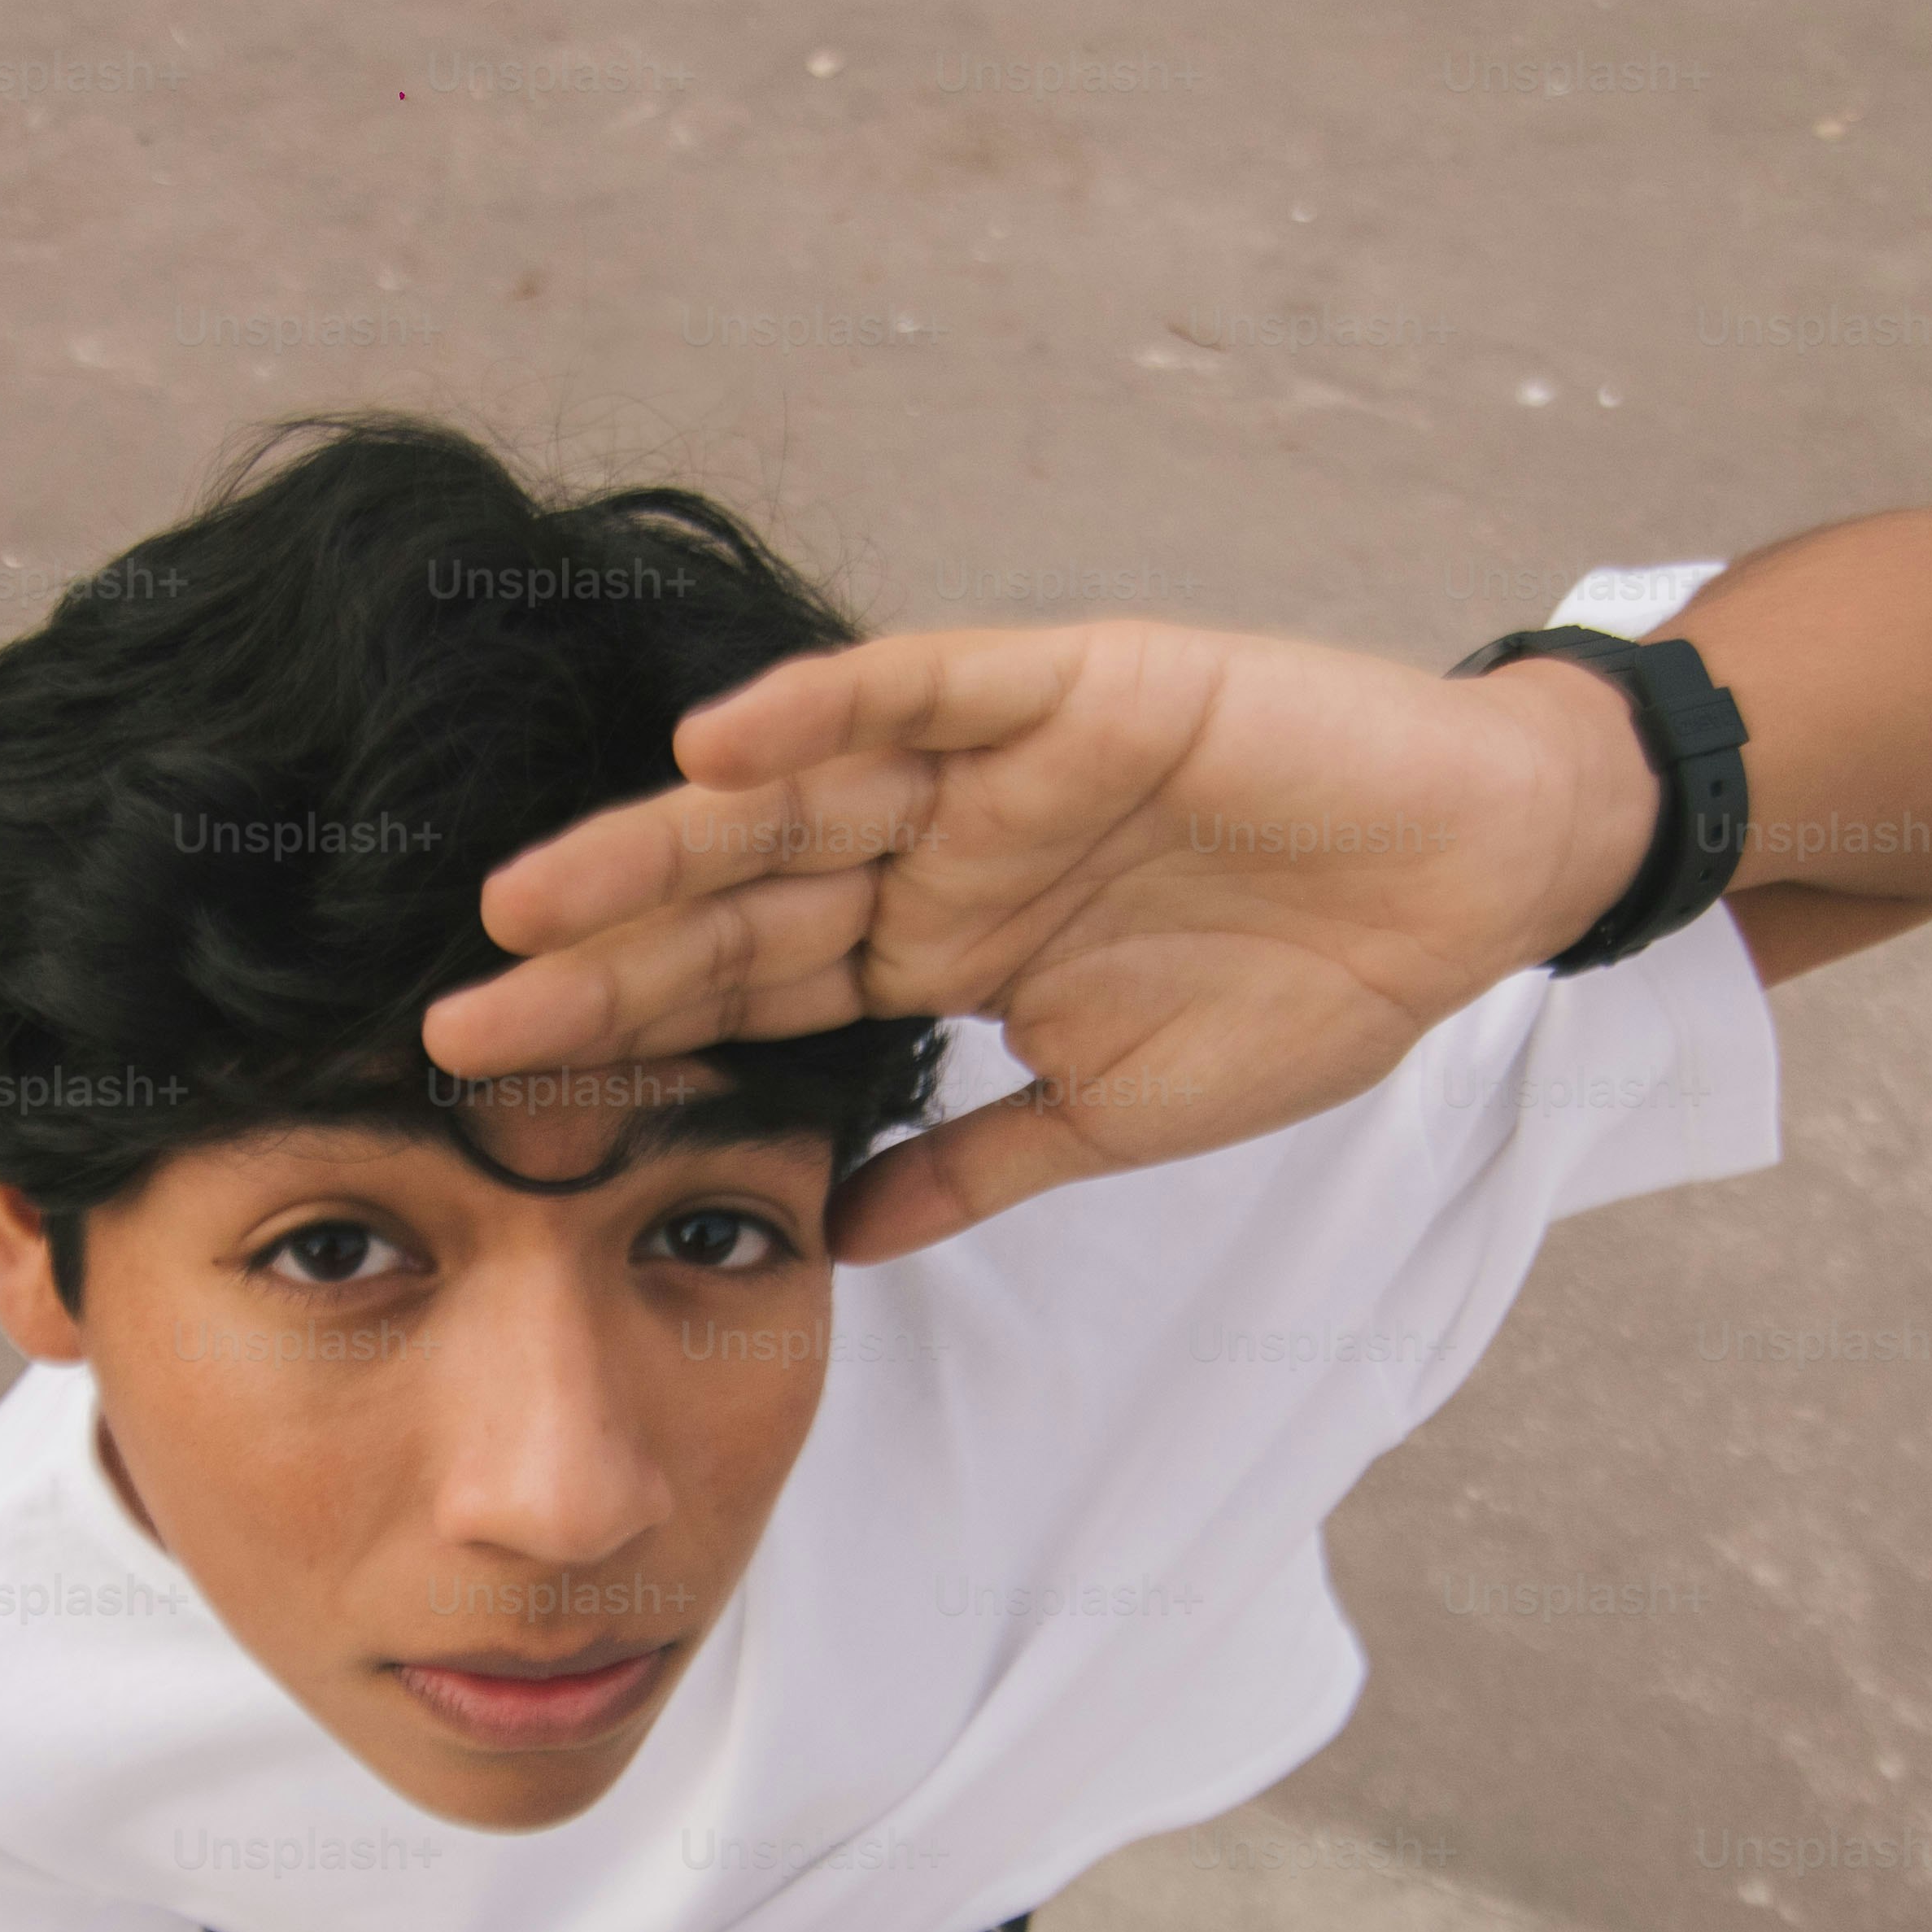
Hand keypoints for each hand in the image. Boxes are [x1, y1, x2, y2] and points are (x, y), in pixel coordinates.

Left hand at [416, 620, 1656, 1259]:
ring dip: (661, 839)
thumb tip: (849, 1246)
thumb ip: (977, 1166)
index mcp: (935, 946)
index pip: (746, 995)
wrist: (1475, 875)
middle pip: (731, 903)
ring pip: (792, 796)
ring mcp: (994, 765)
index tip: (503, 1105)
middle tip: (456, 1018)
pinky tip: (717, 747)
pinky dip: (823, 712)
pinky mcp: (1073, 684)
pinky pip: (921, 688)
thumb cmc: (1311, 979)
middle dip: (596, 961)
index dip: (628, 1042)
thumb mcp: (1117, 1116)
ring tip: (533, 893)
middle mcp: (935, 849)